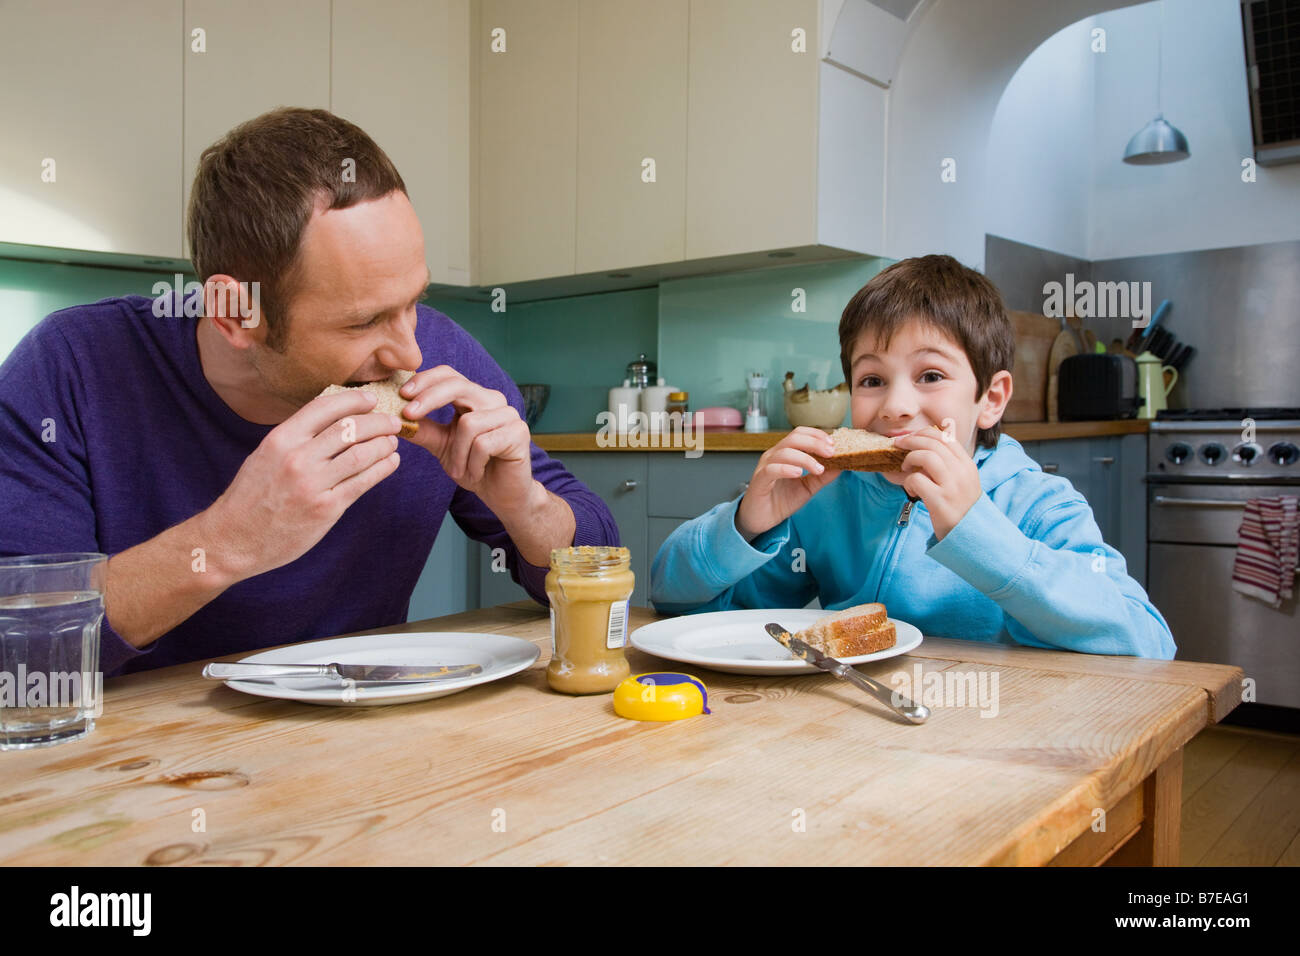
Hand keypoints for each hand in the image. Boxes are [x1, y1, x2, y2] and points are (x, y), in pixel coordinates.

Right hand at [204, 390, 401, 578]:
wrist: (233, 539)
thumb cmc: (251, 496)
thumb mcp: (265, 455)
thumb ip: (296, 438)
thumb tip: (333, 420)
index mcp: (281, 439)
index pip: (324, 407)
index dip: (353, 400)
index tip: (370, 399)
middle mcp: (297, 458)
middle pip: (349, 428)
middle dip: (377, 421)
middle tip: (392, 421)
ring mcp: (313, 484)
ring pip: (361, 454)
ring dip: (384, 444)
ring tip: (393, 441)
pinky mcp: (326, 509)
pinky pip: (363, 482)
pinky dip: (382, 469)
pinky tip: (391, 462)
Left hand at [396, 365, 534, 514]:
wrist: (501, 494)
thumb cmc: (473, 467)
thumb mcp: (441, 445)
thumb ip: (423, 429)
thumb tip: (393, 417)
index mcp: (474, 397)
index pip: (449, 375)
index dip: (425, 380)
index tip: (402, 395)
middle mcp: (493, 400)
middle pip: (458, 386)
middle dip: (429, 399)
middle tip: (408, 415)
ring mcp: (509, 415)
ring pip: (468, 423)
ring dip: (457, 453)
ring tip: (458, 470)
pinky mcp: (519, 433)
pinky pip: (483, 444)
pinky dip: (473, 463)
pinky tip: (476, 474)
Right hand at [735, 427, 840, 539]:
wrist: (761, 520)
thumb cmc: (781, 501)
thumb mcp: (808, 488)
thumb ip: (822, 476)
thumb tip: (842, 464)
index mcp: (785, 453)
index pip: (800, 434)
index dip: (817, 435)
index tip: (833, 444)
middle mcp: (774, 455)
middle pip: (793, 438)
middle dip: (815, 443)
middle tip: (831, 452)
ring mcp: (765, 466)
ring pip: (784, 452)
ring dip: (805, 458)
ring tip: (818, 469)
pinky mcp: (759, 480)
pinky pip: (772, 469)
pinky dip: (787, 469)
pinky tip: (798, 473)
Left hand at [890, 418, 980, 539]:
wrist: (971, 534)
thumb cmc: (961, 507)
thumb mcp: (962, 481)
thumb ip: (949, 465)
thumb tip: (924, 447)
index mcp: (967, 464)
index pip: (945, 437)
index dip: (924, 433)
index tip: (911, 437)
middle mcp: (962, 472)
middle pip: (933, 443)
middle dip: (911, 440)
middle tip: (898, 445)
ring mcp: (952, 486)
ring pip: (926, 456)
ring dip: (910, 459)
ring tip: (905, 468)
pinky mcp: (940, 500)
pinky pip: (916, 480)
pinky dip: (908, 483)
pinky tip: (912, 492)